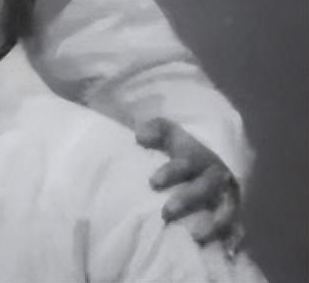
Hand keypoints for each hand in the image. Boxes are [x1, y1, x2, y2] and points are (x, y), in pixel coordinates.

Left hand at [136, 117, 243, 254]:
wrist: (218, 153)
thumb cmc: (185, 146)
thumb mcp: (170, 131)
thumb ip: (156, 129)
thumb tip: (141, 136)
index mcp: (198, 157)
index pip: (185, 164)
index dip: (171, 172)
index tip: (153, 182)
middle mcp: (215, 176)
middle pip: (204, 188)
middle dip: (186, 200)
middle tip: (165, 213)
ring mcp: (227, 194)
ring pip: (226, 208)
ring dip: (214, 223)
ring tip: (197, 237)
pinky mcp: (234, 210)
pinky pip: (238, 225)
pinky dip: (235, 237)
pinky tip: (229, 250)